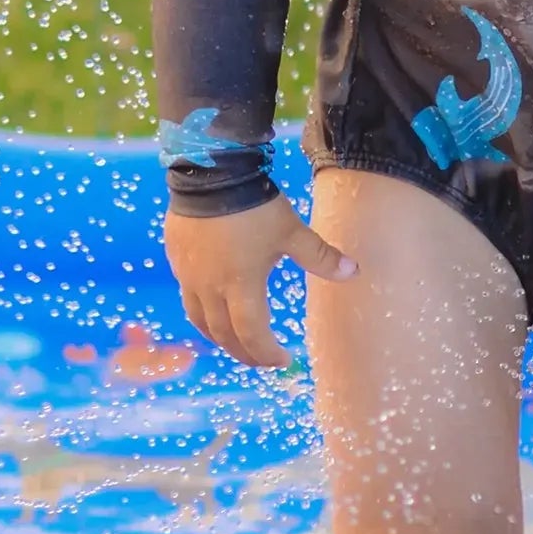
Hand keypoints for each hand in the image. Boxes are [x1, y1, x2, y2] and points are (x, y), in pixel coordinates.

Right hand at [164, 196, 355, 367]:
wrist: (210, 174)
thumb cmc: (255, 207)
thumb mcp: (292, 232)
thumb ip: (321, 257)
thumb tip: (355, 272)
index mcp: (241, 286)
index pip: (252, 335)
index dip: (267, 353)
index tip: (283, 359)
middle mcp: (210, 289)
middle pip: (223, 335)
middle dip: (244, 352)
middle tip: (260, 358)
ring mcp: (189, 276)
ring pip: (200, 320)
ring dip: (219, 336)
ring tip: (234, 340)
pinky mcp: (176, 261)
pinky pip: (188, 296)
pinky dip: (203, 310)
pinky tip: (214, 303)